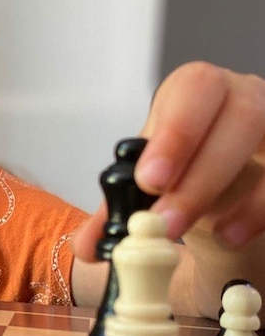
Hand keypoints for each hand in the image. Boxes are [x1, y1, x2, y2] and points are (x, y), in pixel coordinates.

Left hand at [72, 61, 264, 261]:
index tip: (149, 181)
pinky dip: (260, 211)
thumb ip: (117, 208)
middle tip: (165, 220)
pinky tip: (231, 237)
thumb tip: (86, 247)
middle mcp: (242, 95)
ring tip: (196, 237)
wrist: (226, 178)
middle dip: (200, 173)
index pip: (192, 90)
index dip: (176, 133)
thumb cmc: (183, 164)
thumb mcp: (149, 177)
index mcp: (195, 89)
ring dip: (231, 197)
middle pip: (237, 118)